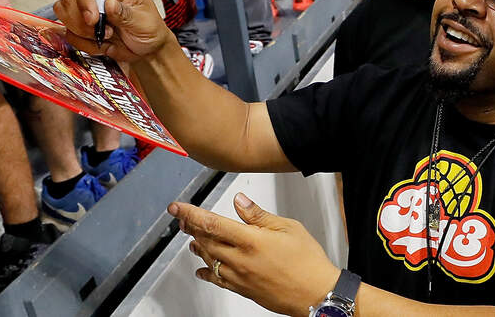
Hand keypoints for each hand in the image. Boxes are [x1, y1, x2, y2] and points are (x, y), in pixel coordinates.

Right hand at [53, 0, 170, 60]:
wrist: (147, 51)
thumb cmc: (149, 30)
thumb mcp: (143, 20)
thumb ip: (125, 12)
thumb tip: (109, 2)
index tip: (93, 18)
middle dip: (81, 18)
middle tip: (101, 30)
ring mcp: (88, 12)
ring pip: (65, 14)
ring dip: (82, 31)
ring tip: (105, 36)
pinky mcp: (83, 28)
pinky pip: (70, 34)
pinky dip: (84, 43)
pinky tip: (101, 43)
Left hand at [170, 194, 339, 316]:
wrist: (316, 293)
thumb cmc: (307, 261)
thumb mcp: (288, 227)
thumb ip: (259, 215)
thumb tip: (240, 201)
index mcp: (251, 240)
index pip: (212, 223)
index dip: (191, 213)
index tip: (178, 207)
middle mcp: (240, 260)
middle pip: (206, 241)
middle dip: (190, 227)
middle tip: (182, 219)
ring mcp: (239, 277)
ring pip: (209, 260)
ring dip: (197, 247)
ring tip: (191, 238)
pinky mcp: (243, 290)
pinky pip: (217, 280)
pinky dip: (206, 272)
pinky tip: (201, 269)